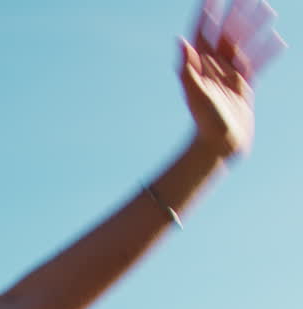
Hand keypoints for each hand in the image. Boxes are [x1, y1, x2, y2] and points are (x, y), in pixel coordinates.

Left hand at [180, 0, 285, 157]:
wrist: (219, 145)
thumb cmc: (205, 122)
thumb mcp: (195, 93)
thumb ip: (188, 67)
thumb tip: (181, 41)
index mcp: (199, 66)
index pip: (203, 32)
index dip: (208, 13)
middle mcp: (213, 67)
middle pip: (226, 33)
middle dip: (235, 14)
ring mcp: (229, 74)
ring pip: (244, 44)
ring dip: (255, 26)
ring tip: (267, 9)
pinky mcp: (243, 85)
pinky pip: (257, 63)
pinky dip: (267, 52)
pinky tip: (278, 40)